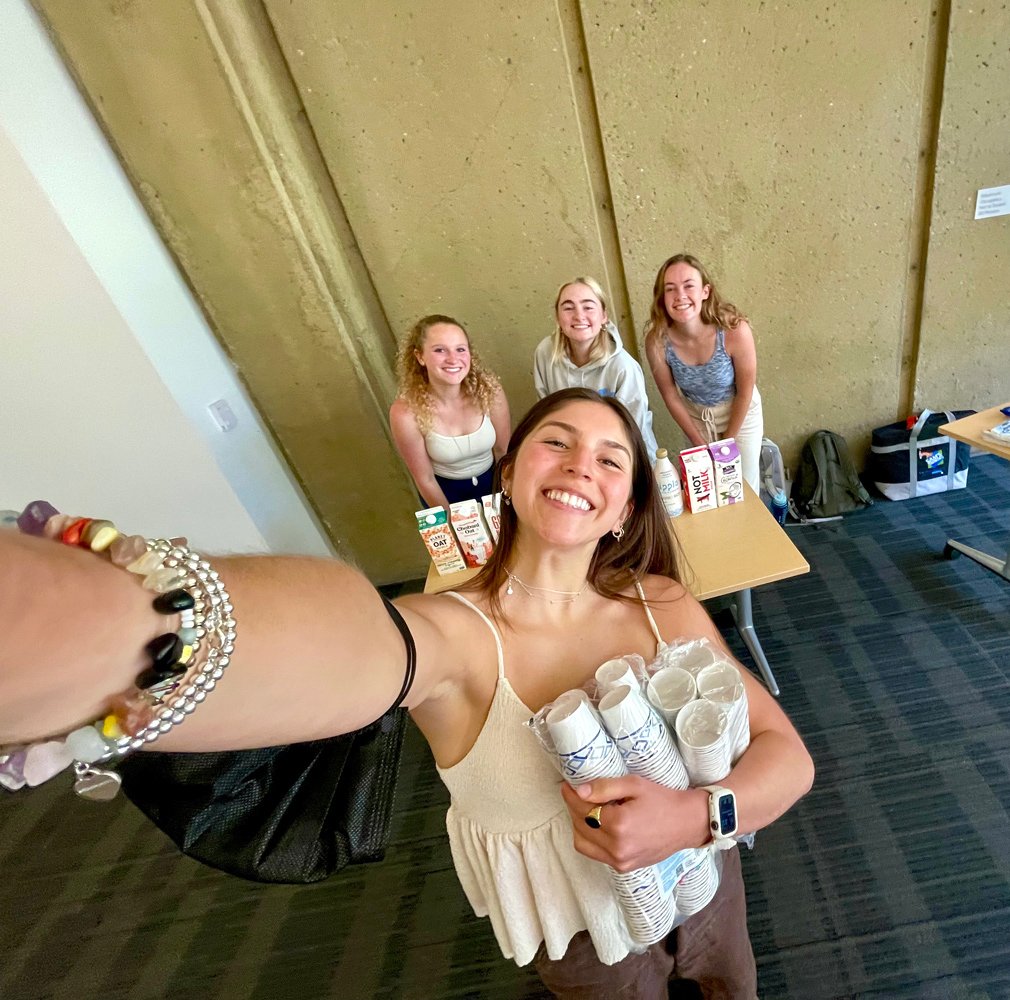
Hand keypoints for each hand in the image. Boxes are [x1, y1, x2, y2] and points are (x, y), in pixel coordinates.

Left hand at [560, 777, 709, 872]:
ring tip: (586, 809)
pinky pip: (596, 854)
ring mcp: (620, 861)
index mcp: (619, 825)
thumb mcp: (634, 785)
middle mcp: (617, 847)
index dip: (571, 795)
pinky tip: (597, 825)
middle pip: (580, 825)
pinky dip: (590, 839)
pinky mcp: (623, 868)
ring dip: (579, 825)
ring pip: (583, 843)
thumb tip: (579, 791)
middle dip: (574, 808)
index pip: (582, 809)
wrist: (687, 824)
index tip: (567, 785)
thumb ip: (604, 788)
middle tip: (577, 793)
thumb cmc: (662, 800)